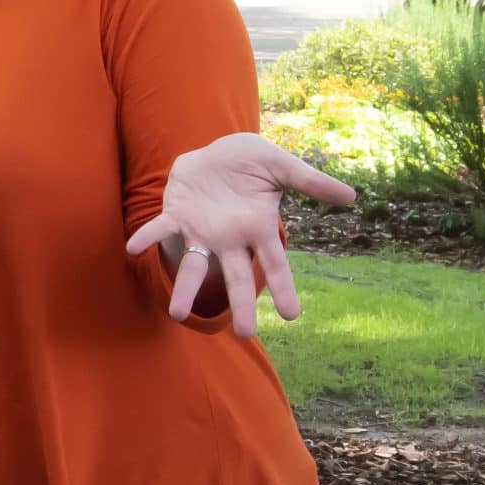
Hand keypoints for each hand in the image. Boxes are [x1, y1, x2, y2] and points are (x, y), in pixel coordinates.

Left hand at [124, 131, 355, 337]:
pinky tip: (133, 249)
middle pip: (236, 278)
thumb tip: (352, 197)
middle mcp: (229, 239)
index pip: (274, 265)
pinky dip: (147, 238)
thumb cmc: (253, 162)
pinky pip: (160, 230)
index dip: (283, 288)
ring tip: (177, 314)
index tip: (293, 316)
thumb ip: (312, 183)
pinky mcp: (177, 215)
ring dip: (185, 288)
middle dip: (241, 304)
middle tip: (246, 335)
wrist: (216, 149)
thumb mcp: (284, 167)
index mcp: (257, 230)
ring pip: (194, 266)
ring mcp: (201, 231)